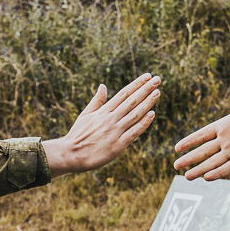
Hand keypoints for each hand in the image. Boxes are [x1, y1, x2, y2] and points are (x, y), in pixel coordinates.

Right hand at [43, 74, 160, 174]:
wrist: (71, 154)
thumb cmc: (77, 135)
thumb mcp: (85, 115)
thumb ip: (97, 101)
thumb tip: (103, 86)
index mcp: (103, 111)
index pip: (123, 94)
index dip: (136, 84)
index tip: (147, 76)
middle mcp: (110, 119)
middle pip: (132, 101)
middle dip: (146, 89)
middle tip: (157, 79)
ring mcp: (115, 131)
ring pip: (135, 114)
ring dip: (148, 103)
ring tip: (158, 92)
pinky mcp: (118, 145)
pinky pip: (134, 132)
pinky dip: (143, 123)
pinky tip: (152, 114)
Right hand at [172, 66, 229, 179]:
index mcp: (224, 126)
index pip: (203, 135)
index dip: (191, 141)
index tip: (177, 147)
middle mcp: (226, 141)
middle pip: (204, 151)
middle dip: (190, 159)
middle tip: (175, 166)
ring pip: (213, 162)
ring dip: (200, 169)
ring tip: (186, 177)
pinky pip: (229, 168)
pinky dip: (218, 173)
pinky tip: (206, 178)